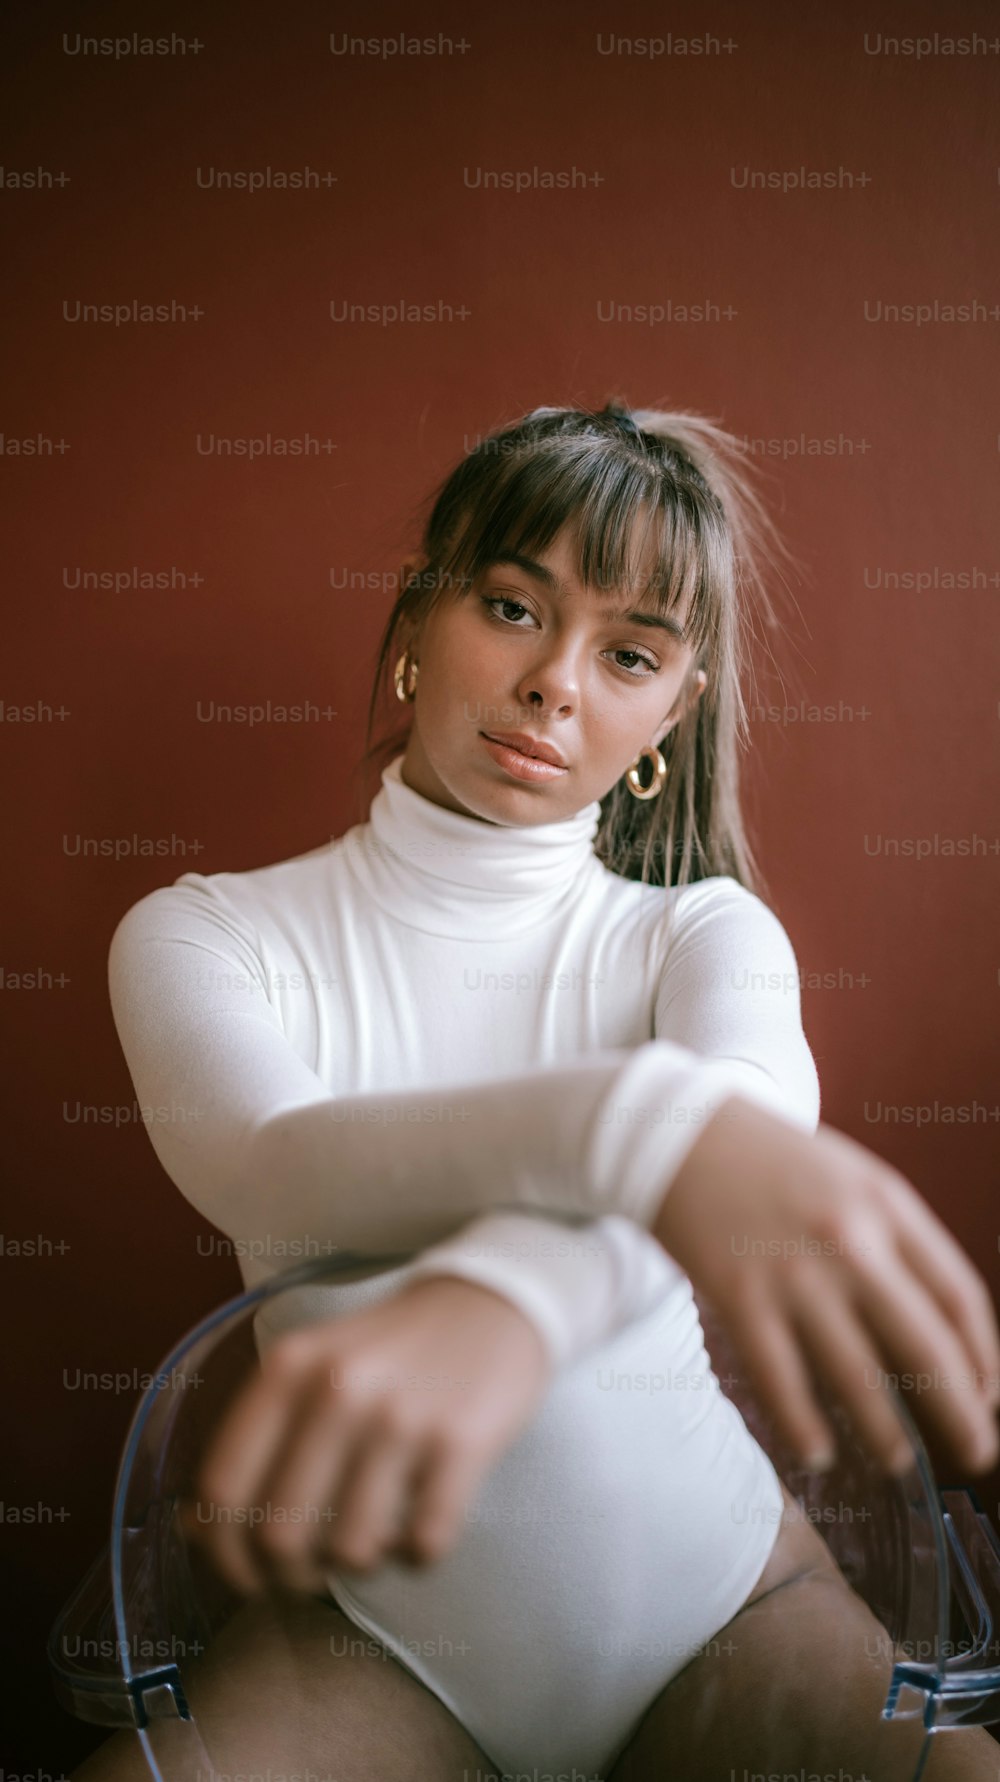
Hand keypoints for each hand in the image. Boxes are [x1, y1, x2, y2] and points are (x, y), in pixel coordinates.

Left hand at [180, 1275, 552, 1595]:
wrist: (494, 1298)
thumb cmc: (391, 1349)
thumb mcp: (310, 1370)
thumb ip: (253, 1441)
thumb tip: (191, 1529)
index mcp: (288, 1369)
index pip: (222, 1489)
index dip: (223, 1553)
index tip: (245, 1576)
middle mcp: (336, 1390)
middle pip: (279, 1534)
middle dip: (291, 1576)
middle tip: (314, 1571)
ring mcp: (400, 1417)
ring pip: (351, 1551)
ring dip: (358, 1566)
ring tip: (373, 1538)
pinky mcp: (461, 1442)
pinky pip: (424, 1544)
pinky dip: (418, 1556)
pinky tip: (422, 1523)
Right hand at [653, 1094, 999, 1477]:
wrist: (676, 1133)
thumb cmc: (769, 1157)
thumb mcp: (850, 1175)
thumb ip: (894, 1234)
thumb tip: (937, 1319)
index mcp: (886, 1204)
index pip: (958, 1296)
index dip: (982, 1357)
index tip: (988, 1394)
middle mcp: (850, 1241)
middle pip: (926, 1346)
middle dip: (962, 1412)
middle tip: (978, 1453)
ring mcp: (794, 1272)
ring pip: (858, 1376)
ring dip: (888, 1434)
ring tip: (902, 1462)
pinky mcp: (739, 1295)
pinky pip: (781, 1380)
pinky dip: (803, 1427)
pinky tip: (819, 1456)